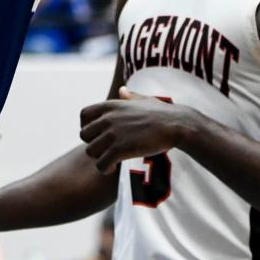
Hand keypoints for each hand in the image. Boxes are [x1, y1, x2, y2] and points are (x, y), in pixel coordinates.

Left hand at [79, 87, 196, 173]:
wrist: (175, 125)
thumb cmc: (161, 113)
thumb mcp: (142, 100)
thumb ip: (129, 96)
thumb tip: (122, 90)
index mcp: (111, 105)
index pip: (83, 114)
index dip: (87, 126)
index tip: (97, 135)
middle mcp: (108, 118)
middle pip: (84, 134)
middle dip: (92, 144)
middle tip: (105, 150)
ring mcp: (113, 134)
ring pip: (91, 151)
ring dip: (99, 158)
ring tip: (110, 161)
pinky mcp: (121, 149)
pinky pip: (101, 164)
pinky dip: (104, 169)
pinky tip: (113, 168)